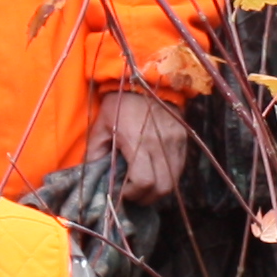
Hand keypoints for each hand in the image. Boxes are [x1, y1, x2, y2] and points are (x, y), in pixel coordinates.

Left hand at [90, 88, 188, 205]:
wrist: (145, 78)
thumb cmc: (118, 103)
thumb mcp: (100, 126)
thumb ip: (95, 153)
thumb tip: (93, 178)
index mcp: (138, 141)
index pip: (144, 182)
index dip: (133, 193)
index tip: (123, 190)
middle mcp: (161, 144)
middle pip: (162, 188)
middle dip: (147, 197)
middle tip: (133, 193)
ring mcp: (176, 143)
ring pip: (174, 181)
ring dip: (158, 190)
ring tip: (143, 185)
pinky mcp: (184, 140)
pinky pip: (179, 169)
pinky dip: (168, 177)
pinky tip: (154, 172)